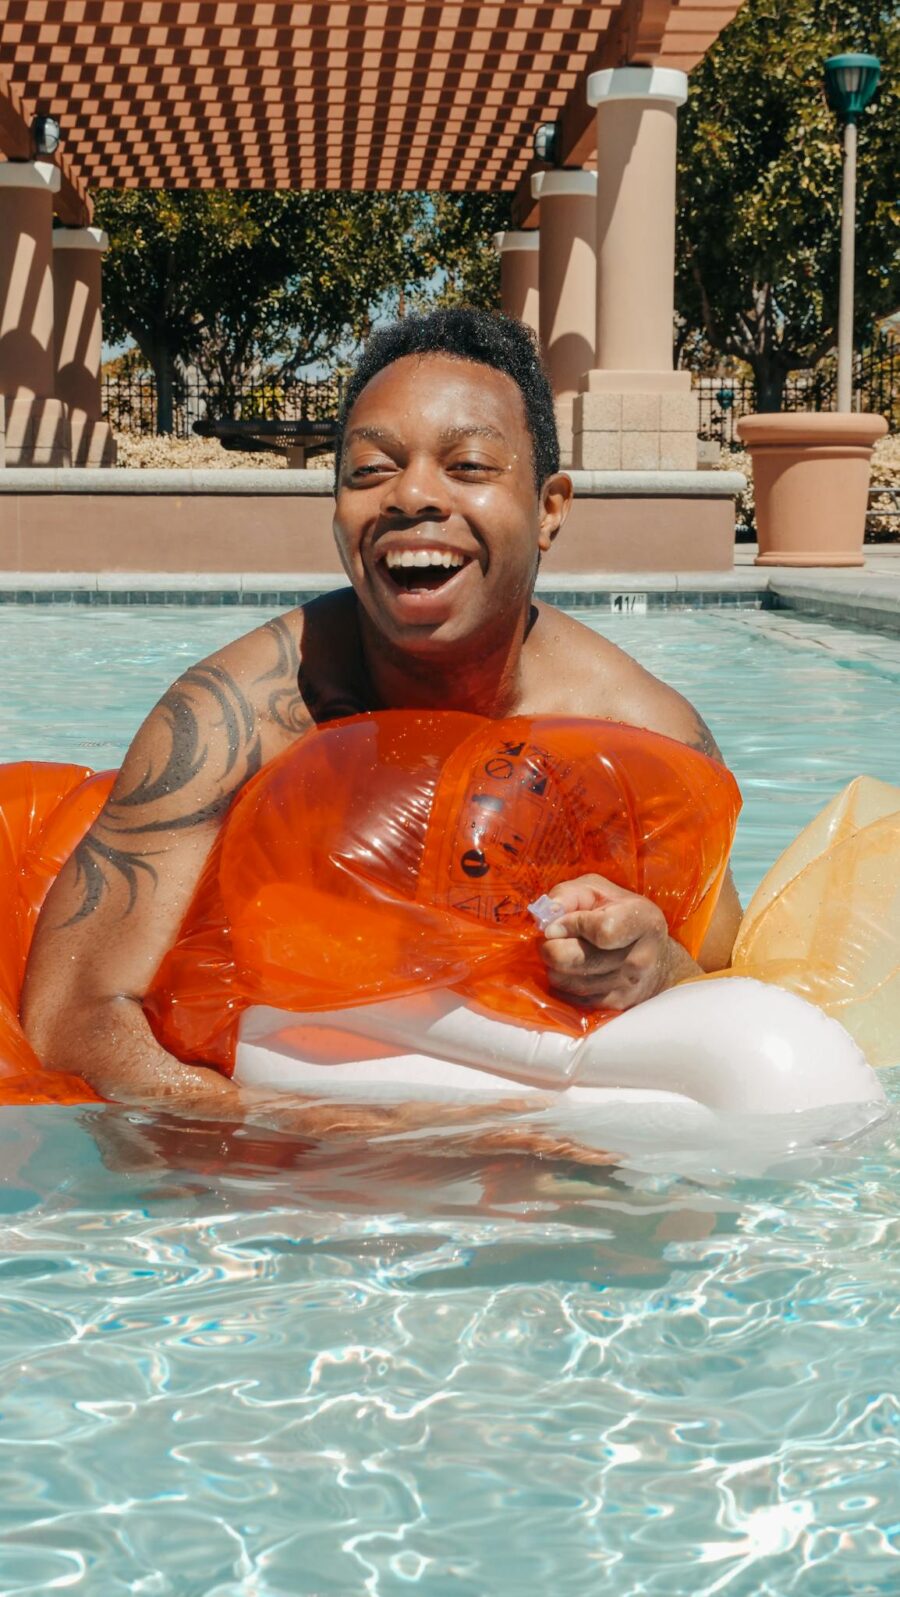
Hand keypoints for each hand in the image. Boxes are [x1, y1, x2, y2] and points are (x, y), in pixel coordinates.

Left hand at [539, 873, 695, 1010]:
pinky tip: (570, 970)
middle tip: (551, 940)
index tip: (558, 924)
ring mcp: (629, 986)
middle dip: (551, 948)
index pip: (601, 931)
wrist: (658, 958)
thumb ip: (570, 894)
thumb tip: (547, 914)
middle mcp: (639, 958)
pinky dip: (563, 984)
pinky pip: (572, 999)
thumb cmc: (621, 914)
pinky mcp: (617, 1006)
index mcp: (642, 922)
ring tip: (562, 953)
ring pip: (568, 982)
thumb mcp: (599, 891)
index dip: (570, 925)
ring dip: (554, 967)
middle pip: (575, 960)